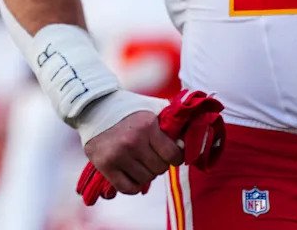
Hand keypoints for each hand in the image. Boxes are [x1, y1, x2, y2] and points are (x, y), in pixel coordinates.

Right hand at [78, 89, 223, 205]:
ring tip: (136, 159)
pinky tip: (128, 172)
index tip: (167, 151)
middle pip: (159, 169)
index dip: (174, 156)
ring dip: (144, 173)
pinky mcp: (103, 164)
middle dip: (157, 163)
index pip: (174, 157)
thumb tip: (203, 125)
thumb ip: (175, 119)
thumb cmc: (129, 109)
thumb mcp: (153, 109)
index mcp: (147, 126)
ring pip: (145, 179)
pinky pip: (128, 188)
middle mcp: (132, 141)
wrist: (93, 107)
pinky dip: (132, 185)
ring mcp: (117, 154)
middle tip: (148, 153)